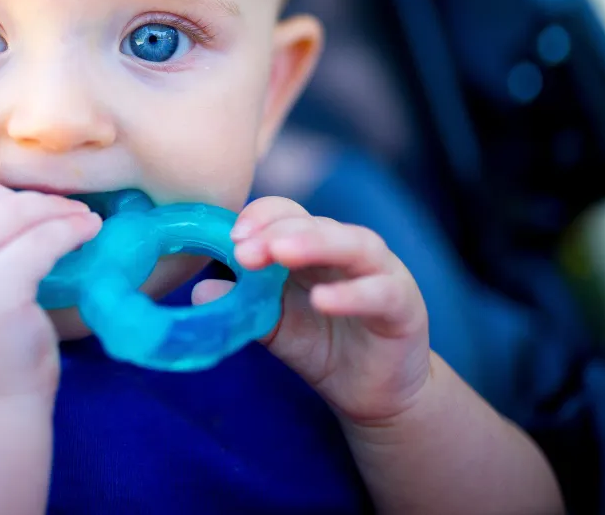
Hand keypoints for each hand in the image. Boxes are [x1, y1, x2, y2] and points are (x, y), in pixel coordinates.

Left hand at [192, 197, 429, 427]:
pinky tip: (322, 300)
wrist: (373, 392)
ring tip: (279, 253)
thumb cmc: (323, 345)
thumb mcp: (274, 325)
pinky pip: (379, 292)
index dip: (258, 219)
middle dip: (275, 230)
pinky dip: (351, 294)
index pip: (285, 213)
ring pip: (352, 243)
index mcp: (313, 245)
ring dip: (313, 243)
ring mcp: (380, 271)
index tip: (230, 240)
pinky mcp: (404, 305)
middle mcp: (347, 248)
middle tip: (244, 251)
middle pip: (314, 221)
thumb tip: (200, 291)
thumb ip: (242, 306)